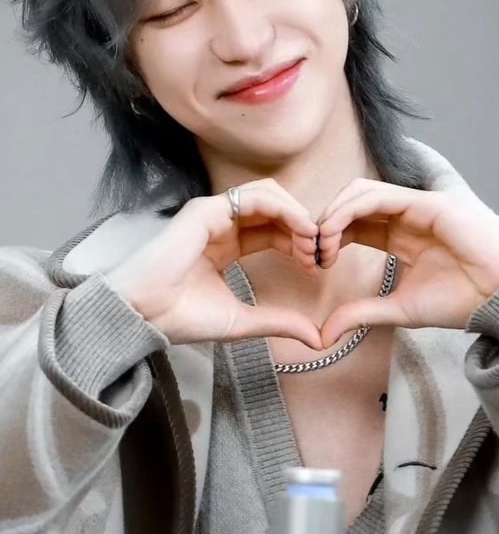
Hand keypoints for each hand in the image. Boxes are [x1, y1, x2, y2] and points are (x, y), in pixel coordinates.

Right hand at [105, 179, 321, 347]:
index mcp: (227, 245)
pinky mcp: (206, 210)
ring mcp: (213, 214)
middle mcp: (221, 224)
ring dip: (296, 213)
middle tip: (319, 253)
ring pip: (268, 194)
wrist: (143, 316)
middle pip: (276, 209)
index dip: (299, 243)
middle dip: (303, 227)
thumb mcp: (243, 321)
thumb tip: (318, 339)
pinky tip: (299, 230)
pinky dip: (283, 208)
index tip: (317, 266)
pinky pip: (253, 197)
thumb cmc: (181, 318)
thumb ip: (279, 323)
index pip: (273, 230)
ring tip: (311, 240)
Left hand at [317, 179, 498, 345]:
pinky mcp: (429, 202)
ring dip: (333, 213)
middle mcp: (409, 215)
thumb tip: (323, 334)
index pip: (355, 223)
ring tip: (322, 244)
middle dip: (325, 222)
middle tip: (311, 253)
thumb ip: (361, 314)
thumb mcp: (399, 310)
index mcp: (402, 235)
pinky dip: (350, 210)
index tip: (314, 264)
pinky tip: (336, 234)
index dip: (329, 237)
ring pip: (361, 192)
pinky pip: (379, 196)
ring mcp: (419, 205)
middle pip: (353, 202)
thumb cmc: (460, 304)